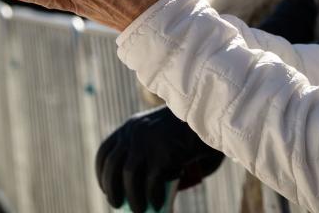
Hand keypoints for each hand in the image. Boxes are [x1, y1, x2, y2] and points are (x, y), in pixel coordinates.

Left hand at [95, 105, 224, 211]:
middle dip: (111, 189)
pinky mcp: (163, 153)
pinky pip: (151, 183)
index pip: (106, 151)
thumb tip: (145, 192)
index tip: (106, 188)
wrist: (216, 115)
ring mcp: (148, 141)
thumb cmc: (195, 132)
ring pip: (129, 177)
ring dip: (132, 198)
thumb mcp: (167, 141)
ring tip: (139, 211)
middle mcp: (135, 131)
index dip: (102, 173)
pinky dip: (153, 197)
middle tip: (116, 204)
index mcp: (133, 125)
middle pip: (113, 166)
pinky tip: (158, 204)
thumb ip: (154, 160)